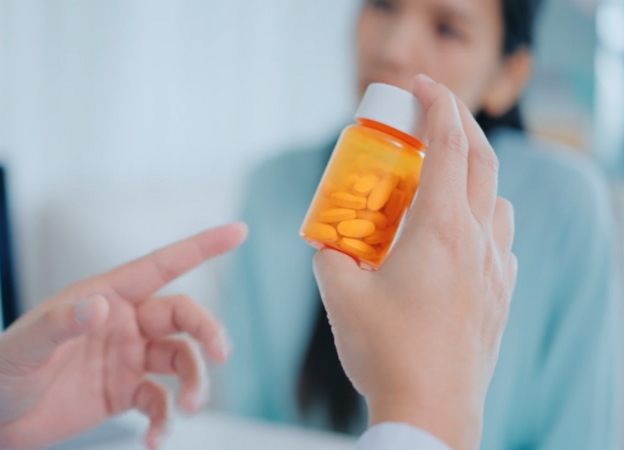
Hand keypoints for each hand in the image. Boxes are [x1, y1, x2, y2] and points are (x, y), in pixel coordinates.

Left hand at [0, 223, 247, 449]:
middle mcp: (122, 323)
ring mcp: (125, 359)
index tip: (238, 232)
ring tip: (187, 411)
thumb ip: (61, 325)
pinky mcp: (122, 393)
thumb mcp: (23, 348)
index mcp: (103, 297)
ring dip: (194, 384)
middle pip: (182, 317)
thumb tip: (100, 307)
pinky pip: (160, 403)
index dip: (201, 247)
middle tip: (221, 356)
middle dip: (208, 332)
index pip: (161, 265)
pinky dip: (166, 421)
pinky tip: (155, 441)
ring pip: (181, 361)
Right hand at [313, 75, 516, 449]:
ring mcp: (495, 270)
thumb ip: (329, 255)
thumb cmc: (384, 352)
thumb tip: (327, 243)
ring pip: (497, 202)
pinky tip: (453, 243)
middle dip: (457, 126)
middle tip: (428, 120)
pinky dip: (480, 222)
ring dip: (471, 178)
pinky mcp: (500, 296)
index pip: (448, 144)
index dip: (435, 104)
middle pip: (482, 160)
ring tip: (437, 188)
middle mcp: (476, 241)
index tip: (418, 85)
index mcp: (438, 230)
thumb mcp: (338, 295)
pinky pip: (500, 242)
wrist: (430, 411)